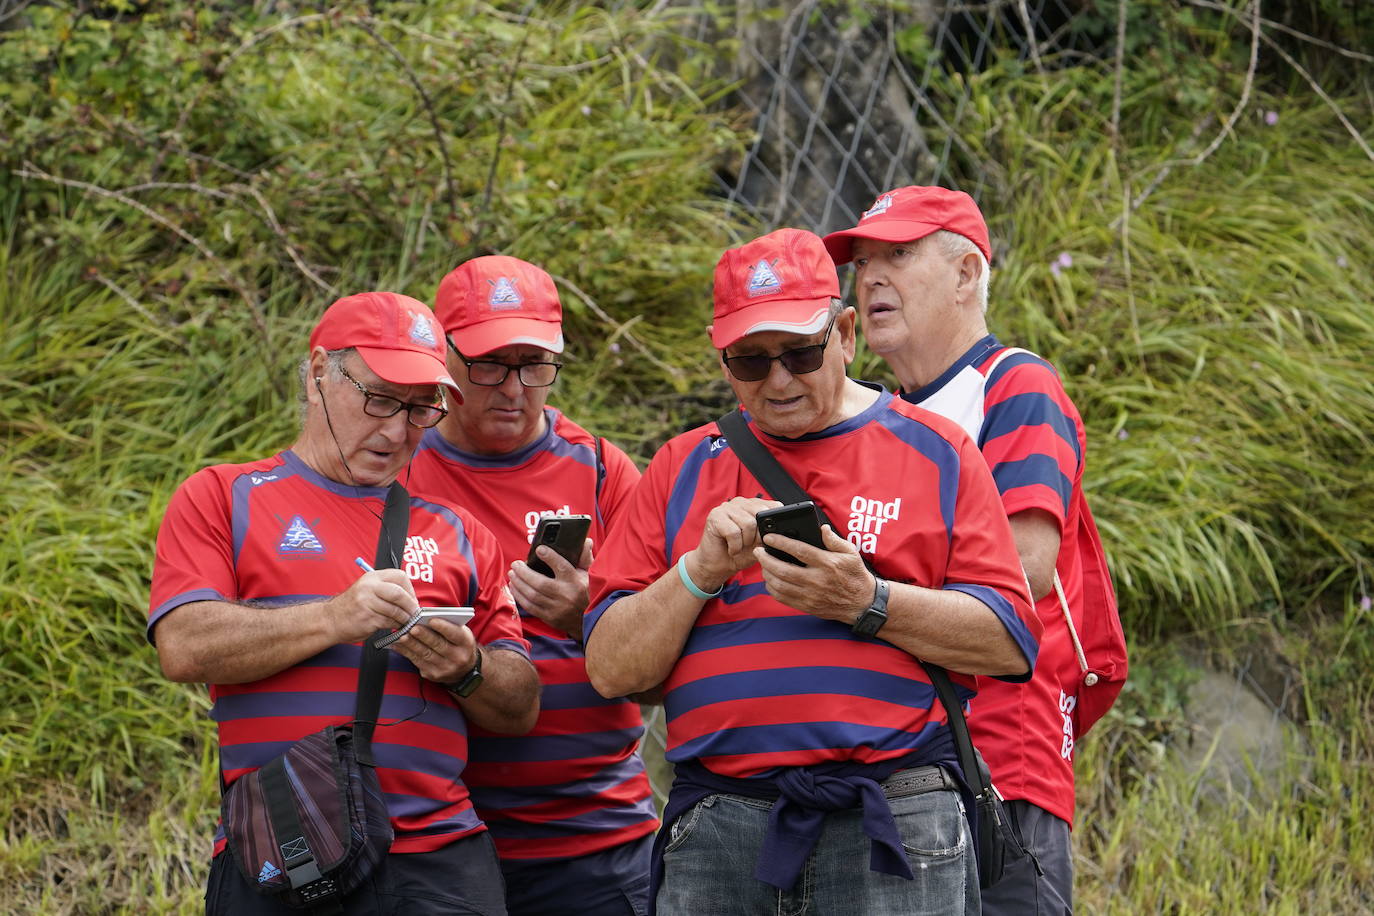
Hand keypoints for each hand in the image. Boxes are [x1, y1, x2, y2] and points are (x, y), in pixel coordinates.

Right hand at [329, 568, 418, 643]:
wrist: (330, 620)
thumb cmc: (352, 607)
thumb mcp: (367, 589)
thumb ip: (386, 589)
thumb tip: (411, 598)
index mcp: (372, 577)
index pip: (400, 577)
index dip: (410, 590)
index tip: (412, 599)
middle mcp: (369, 587)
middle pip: (399, 593)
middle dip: (411, 605)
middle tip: (414, 612)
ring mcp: (367, 603)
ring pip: (395, 610)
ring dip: (404, 618)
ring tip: (405, 621)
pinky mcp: (367, 619)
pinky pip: (389, 622)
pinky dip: (395, 626)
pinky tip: (394, 627)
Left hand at [388, 616, 480, 685]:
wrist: (464, 670)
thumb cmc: (458, 645)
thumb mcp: (460, 634)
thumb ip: (448, 626)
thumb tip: (426, 618)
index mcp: (466, 643)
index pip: (454, 634)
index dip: (443, 627)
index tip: (431, 620)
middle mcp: (458, 658)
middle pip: (438, 645)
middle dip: (424, 636)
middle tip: (413, 627)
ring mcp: (445, 669)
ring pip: (425, 654)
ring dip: (412, 644)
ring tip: (402, 636)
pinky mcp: (433, 675)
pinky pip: (417, 662)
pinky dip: (406, 652)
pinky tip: (398, 645)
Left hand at [508, 538, 591, 638]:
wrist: (589, 620)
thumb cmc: (586, 592)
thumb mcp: (588, 573)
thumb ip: (584, 557)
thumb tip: (586, 541)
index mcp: (576, 581)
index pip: (562, 567)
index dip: (550, 557)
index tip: (539, 549)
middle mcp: (566, 595)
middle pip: (540, 583)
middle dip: (524, 573)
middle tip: (515, 564)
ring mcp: (557, 608)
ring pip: (532, 595)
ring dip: (519, 584)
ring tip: (512, 574)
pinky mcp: (550, 618)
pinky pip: (530, 607)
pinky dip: (519, 596)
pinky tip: (514, 587)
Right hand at [685, 496, 782, 591]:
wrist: (717, 565)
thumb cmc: (739, 553)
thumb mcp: (760, 544)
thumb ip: (769, 534)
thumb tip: (779, 530)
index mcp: (753, 505)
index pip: (773, 506)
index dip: (773, 525)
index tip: (766, 539)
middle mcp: (740, 502)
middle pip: (761, 514)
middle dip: (758, 536)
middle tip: (748, 545)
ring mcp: (726, 507)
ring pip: (749, 523)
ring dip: (745, 542)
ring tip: (739, 546)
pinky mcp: (715, 516)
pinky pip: (734, 532)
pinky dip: (735, 547)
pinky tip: (730, 549)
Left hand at [756, 526, 873, 623]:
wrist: (862, 603)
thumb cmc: (855, 575)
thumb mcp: (851, 553)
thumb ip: (835, 540)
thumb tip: (822, 529)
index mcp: (828, 564)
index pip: (799, 550)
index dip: (781, 543)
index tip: (769, 537)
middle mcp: (818, 580)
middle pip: (784, 569)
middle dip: (766, 559)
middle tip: (758, 551)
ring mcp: (811, 595)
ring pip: (781, 585)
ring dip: (767, 574)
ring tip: (763, 565)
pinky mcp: (808, 606)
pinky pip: (784, 598)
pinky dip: (772, 589)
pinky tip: (769, 581)